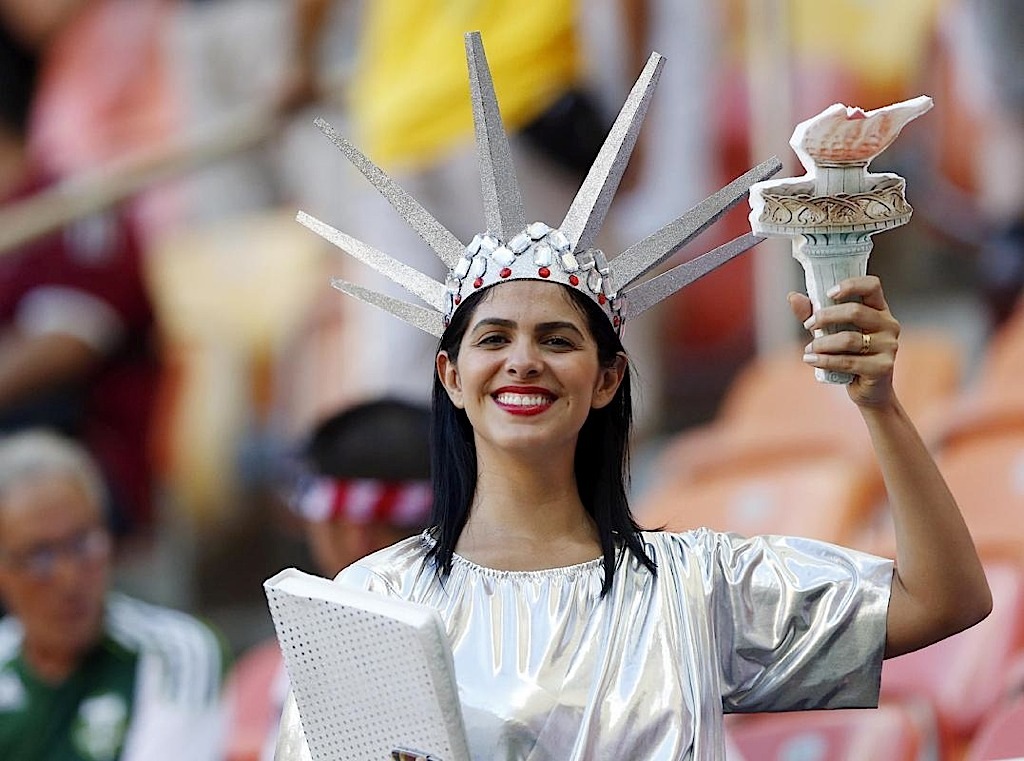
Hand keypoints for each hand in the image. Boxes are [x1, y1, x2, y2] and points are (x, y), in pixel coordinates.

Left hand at [787, 275, 899, 407]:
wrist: (868, 390)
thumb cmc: (848, 354)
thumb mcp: (829, 331)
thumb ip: (812, 313)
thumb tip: (792, 296)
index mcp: (879, 309)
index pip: (872, 286)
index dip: (851, 285)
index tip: (828, 293)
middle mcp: (888, 324)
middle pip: (855, 311)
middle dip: (826, 317)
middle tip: (808, 325)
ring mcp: (889, 346)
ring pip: (849, 339)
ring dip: (822, 343)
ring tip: (808, 349)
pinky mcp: (882, 367)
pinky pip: (848, 361)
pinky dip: (825, 360)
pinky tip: (811, 361)